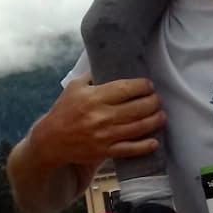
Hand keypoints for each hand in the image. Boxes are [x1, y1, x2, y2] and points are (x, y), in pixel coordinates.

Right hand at [32, 77, 166, 163]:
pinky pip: (129, 149)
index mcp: (94, 97)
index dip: (143, 86)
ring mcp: (104, 135)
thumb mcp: (75, 87)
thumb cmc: (64, 110)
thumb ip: (93, 74)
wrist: (50, 140)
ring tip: (161, 115)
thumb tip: (111, 60)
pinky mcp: (104, 151)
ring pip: (138, 127)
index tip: (149, 85)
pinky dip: (144, 146)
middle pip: (137, 108)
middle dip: (153, 102)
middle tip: (157, 100)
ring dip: (154, 121)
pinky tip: (154, 141)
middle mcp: (101, 116)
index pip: (126, 88)